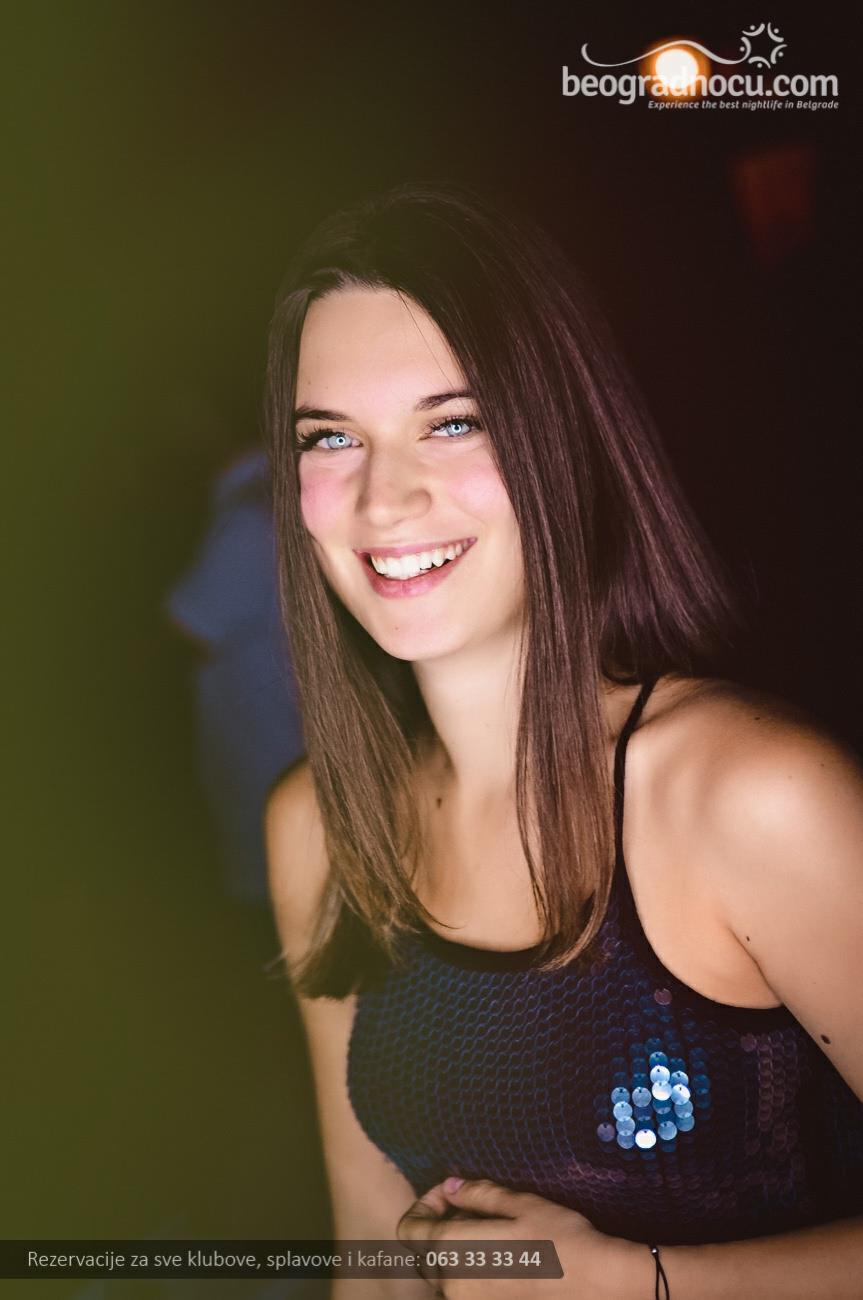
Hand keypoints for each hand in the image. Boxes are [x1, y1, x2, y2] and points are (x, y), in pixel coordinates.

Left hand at [396, 1176, 635, 1298]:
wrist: (593, 1282)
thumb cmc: (557, 1238)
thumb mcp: (517, 1203)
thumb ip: (477, 1194)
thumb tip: (451, 1188)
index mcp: (453, 1250)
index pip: (409, 1228)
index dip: (424, 1203)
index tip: (452, 1192)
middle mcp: (453, 1282)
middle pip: (423, 1251)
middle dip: (439, 1224)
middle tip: (471, 1206)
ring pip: (443, 1271)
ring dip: (453, 1246)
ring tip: (489, 1228)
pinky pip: (462, 1286)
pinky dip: (469, 1266)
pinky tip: (499, 1252)